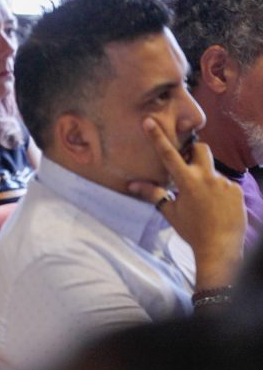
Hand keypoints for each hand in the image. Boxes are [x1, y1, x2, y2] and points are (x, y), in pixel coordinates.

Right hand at [127, 118, 244, 287]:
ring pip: (211, 171)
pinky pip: (224, 184)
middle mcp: (207, 177)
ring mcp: (224, 183)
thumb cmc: (192, 231)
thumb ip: (155, 194)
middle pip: (201, 149)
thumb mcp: (171, 212)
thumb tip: (132, 185)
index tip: (149, 121)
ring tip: (204, 202)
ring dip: (205, 179)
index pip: (169, 154)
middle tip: (188, 166)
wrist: (221, 247)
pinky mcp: (237, 190)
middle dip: (194, 151)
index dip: (158, 137)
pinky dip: (217, 192)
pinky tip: (216, 207)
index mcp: (187, 182)